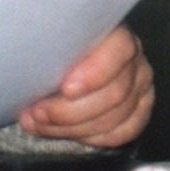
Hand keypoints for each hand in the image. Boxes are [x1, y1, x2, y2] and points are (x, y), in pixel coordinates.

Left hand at [17, 25, 153, 147]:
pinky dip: (89, 137)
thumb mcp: (54, 40)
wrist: (66, 63)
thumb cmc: (56, 47)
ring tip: (38, 123)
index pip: (120, 49)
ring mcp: (141, 88)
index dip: (95, 72)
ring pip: (114, 118)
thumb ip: (53, 49)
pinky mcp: (140, 113)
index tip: (65, 88)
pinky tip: (64, 132)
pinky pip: (120, 134)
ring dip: (71, 127)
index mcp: (117, 32)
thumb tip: (29, 69)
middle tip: (37, 113)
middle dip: (70, 109)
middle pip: (114, 92)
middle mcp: (134, 60)